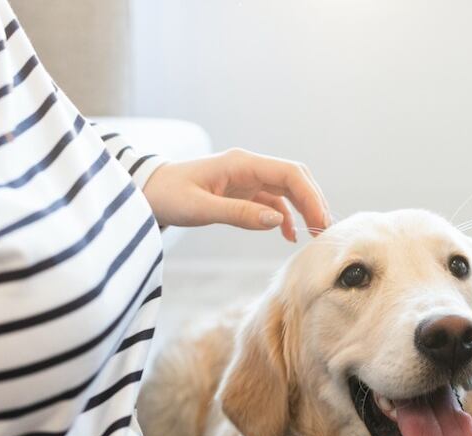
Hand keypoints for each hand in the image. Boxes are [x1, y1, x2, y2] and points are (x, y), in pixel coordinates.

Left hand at [142, 148, 330, 241]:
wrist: (147, 192)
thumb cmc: (168, 196)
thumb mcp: (200, 208)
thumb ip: (238, 214)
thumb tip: (276, 222)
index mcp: (241, 163)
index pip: (289, 174)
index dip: (310, 197)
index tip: (320, 222)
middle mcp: (249, 166)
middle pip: (294, 178)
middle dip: (313, 201)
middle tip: (324, 231)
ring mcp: (247, 177)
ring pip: (287, 189)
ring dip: (303, 208)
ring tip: (315, 234)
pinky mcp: (242, 190)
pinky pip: (273, 200)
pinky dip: (285, 217)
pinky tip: (290, 236)